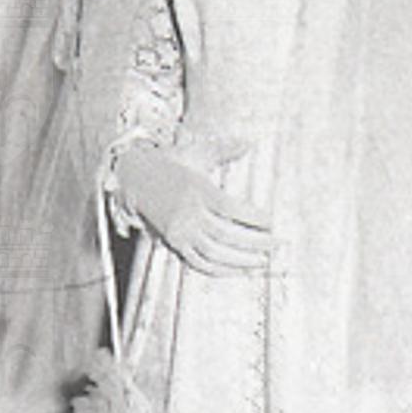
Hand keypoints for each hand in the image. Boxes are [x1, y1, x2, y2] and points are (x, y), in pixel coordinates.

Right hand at [113, 143, 271, 275]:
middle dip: (256, 243)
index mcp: (198, 190)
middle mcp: (188, 213)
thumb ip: (224, 150)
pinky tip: (238, 270)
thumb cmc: (171, 162)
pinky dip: (220, 270)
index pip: (231, 209)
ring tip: (263, 261)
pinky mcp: (174, 243)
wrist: (133, 176)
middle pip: (227, 235)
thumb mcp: (197, 153)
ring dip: (241, 261)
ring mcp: (180, 231)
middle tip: (278, 244)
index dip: (254, 218)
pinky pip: (198, 263)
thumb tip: (248, 142)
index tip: (273, 222)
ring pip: (215, 253)